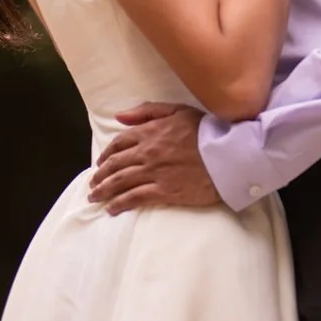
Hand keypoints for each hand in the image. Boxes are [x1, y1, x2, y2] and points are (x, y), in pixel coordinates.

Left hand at [89, 104, 221, 213]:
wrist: (228, 154)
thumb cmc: (206, 130)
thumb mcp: (177, 110)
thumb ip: (147, 111)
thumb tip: (120, 116)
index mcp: (150, 132)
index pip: (119, 143)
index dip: (107, 154)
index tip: (101, 162)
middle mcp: (147, 152)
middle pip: (115, 164)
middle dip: (100, 175)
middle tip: (93, 183)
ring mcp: (154, 173)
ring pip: (120, 182)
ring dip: (104, 190)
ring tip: (95, 197)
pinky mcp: (164, 191)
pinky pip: (135, 198)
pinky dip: (120, 204)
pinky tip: (112, 209)